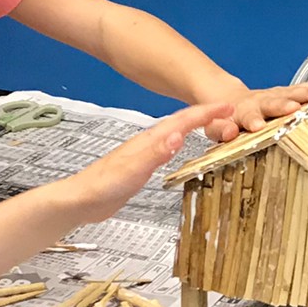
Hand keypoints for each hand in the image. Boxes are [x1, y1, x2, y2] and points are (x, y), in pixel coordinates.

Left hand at [59, 102, 229, 224]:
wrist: (81, 200)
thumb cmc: (103, 186)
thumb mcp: (134, 170)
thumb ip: (156, 153)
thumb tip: (178, 135)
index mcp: (149, 140)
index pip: (182, 121)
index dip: (205, 112)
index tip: (227, 106)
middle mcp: (147, 142)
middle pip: (180, 121)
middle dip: (203, 113)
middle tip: (226, 111)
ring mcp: (143, 153)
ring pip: (174, 132)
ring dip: (193, 125)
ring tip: (210, 123)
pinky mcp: (140, 166)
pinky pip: (167, 147)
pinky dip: (180, 141)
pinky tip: (179, 146)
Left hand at [206, 80, 307, 142]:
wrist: (229, 98)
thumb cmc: (225, 119)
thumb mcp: (214, 127)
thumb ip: (220, 130)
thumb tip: (229, 132)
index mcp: (242, 112)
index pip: (247, 117)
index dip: (253, 120)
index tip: (258, 126)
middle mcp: (260, 101)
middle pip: (273, 102)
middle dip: (284, 104)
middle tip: (294, 107)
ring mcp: (274, 96)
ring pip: (290, 92)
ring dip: (306, 93)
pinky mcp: (284, 93)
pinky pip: (300, 89)